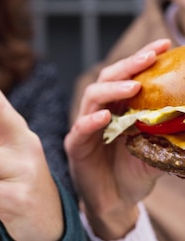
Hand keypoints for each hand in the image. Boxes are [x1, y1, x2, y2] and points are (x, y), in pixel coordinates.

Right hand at [64, 38, 170, 238]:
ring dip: (112, 88)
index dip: (142, 59)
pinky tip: (106, 116)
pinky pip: (80, 129)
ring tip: (134, 85)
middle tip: (150, 55)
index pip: (127, 76)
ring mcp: (85, 127)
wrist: (115, 202)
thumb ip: (170, 135)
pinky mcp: (76, 146)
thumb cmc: (132, 173)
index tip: (164, 45)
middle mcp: (99, 111)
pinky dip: (91, 120)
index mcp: (118, 107)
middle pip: (107, 79)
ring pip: (92, 97)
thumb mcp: (158, 150)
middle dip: (129, 64)